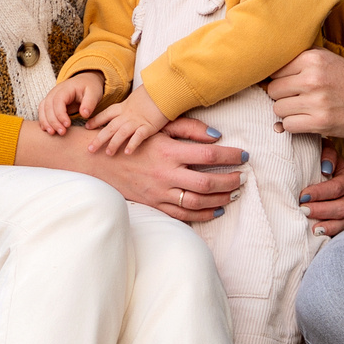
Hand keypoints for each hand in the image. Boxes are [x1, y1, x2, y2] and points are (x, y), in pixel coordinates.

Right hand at [13, 114, 244, 222]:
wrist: (99, 160)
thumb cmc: (132, 140)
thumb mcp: (159, 128)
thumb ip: (188, 129)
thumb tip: (217, 136)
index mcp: (168, 151)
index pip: (208, 155)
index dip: (230, 156)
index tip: (244, 156)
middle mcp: (165, 174)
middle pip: (207, 182)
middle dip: (229, 181)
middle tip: (242, 178)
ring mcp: (159, 192)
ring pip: (197, 202)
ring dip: (220, 199)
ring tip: (233, 194)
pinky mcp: (153, 204)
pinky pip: (182, 215)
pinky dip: (202, 215)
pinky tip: (215, 210)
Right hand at [38, 71, 103, 135]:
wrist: (85, 81)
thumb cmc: (90, 87)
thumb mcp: (94, 93)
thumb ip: (89, 103)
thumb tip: (84, 114)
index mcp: (66, 88)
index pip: (58, 101)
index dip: (61, 114)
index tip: (68, 125)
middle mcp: (55, 92)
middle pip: (48, 106)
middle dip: (53, 121)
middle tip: (62, 132)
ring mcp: (51, 97)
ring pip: (42, 109)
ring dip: (46, 122)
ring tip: (52, 133)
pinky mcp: (50, 103)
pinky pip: (42, 111)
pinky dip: (43, 121)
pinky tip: (47, 130)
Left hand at [87, 88, 168, 155]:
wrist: (164, 89)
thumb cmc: (153, 93)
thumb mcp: (138, 98)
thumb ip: (132, 105)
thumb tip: (131, 108)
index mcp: (124, 107)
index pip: (106, 114)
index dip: (96, 120)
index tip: (87, 126)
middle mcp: (128, 115)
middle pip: (110, 127)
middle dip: (99, 139)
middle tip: (90, 149)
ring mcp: (138, 120)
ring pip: (121, 133)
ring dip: (114, 143)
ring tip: (108, 153)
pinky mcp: (149, 125)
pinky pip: (138, 136)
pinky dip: (132, 144)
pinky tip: (127, 152)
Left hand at [267, 49, 343, 138]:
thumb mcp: (327, 59)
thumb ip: (301, 59)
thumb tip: (268, 67)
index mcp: (313, 58)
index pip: (275, 70)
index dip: (280, 79)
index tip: (289, 84)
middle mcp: (313, 78)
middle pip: (273, 90)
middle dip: (282, 96)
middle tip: (296, 98)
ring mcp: (316, 101)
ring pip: (278, 109)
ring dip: (287, 112)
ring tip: (302, 109)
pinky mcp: (320, 122)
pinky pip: (288, 125)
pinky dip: (294, 125)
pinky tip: (305, 120)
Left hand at [297, 144, 343, 237]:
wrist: (320, 174)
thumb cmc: (320, 163)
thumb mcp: (324, 152)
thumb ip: (327, 153)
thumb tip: (326, 167)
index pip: (338, 187)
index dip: (320, 193)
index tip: (303, 195)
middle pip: (342, 207)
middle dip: (321, 209)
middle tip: (303, 209)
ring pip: (343, 221)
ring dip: (326, 224)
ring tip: (311, 226)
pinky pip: (341, 230)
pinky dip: (329, 232)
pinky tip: (316, 232)